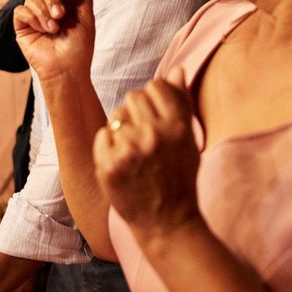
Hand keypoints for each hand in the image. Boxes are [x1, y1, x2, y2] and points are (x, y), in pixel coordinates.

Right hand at [13, 0, 94, 81]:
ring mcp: (35, 16)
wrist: (66, 69)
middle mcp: (50, 8)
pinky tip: (42, 30)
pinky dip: (32, 18)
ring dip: (44, 11)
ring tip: (53, 29)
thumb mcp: (87, 18)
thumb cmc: (79, 47)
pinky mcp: (22, 26)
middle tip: (60, 15)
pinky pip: (21, 10)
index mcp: (67, 4)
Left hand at [93, 68, 200, 240]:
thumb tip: (177, 69)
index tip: (155, 117)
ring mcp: (130, 149)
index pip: (156, 86)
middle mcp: (155, 134)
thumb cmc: (179, 177)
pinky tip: (122, 164)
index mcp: (178, 126)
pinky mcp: (109, 164)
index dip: (153, 98)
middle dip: (136, 113)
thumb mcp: (189, 139)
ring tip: (135, 154)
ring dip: (122, 130)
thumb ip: (181, 101)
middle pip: (133, 97)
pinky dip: (108, 147)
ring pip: (117, 116)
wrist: (168, 222)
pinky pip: (102, 135)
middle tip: (144, 138)